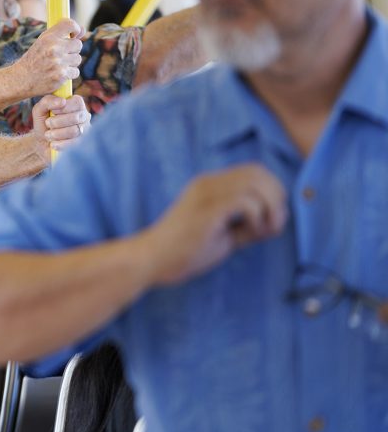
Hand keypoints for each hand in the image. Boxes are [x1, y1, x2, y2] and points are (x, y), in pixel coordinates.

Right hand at [14, 19, 84, 96]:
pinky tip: (58, 74)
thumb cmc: (34, 59)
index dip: (76, 29)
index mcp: (48, 37)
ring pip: (77, 59)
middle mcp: (54, 48)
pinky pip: (76, 72)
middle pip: (78, 44)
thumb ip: (61, 33)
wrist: (21, 79)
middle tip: (61, 55)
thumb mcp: (42, 42)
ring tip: (58, 65)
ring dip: (71, 63)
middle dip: (72, 50)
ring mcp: (58, 62)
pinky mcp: (61, 75)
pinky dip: (69, 74)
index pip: (70, 24)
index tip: (74, 35)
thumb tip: (84, 29)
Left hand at [32, 94, 89, 159]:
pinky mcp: (82, 144)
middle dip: (56, 122)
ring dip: (56, 133)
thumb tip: (62, 101)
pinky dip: (60, 144)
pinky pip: (74, 144)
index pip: (77, 102)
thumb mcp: (40, 110)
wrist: (42, 145)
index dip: (62, 108)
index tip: (52, 112)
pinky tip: (53, 144)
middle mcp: (84, 117)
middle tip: (47, 124)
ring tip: (48, 135)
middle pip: (76, 117)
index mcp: (76, 105)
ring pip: (74, 131)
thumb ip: (47, 101)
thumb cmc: (44, 125)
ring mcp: (86, 131)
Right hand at [143, 164, 286, 285]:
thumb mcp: (224, 234)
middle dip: (276, 197)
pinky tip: (250, 232)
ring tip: (263, 229)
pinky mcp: (207, 210)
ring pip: (255, 184)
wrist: (153, 260)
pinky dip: (258, 217)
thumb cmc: (185, 250)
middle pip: (258, 172)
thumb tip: (279, 218)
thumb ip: (248, 224)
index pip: (253, 171)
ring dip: (270, 208)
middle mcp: (208, 183)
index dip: (273, 190)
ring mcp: (206, 194)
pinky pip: (246, 202)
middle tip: (273, 224)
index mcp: (210, 185)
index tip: (273, 218)